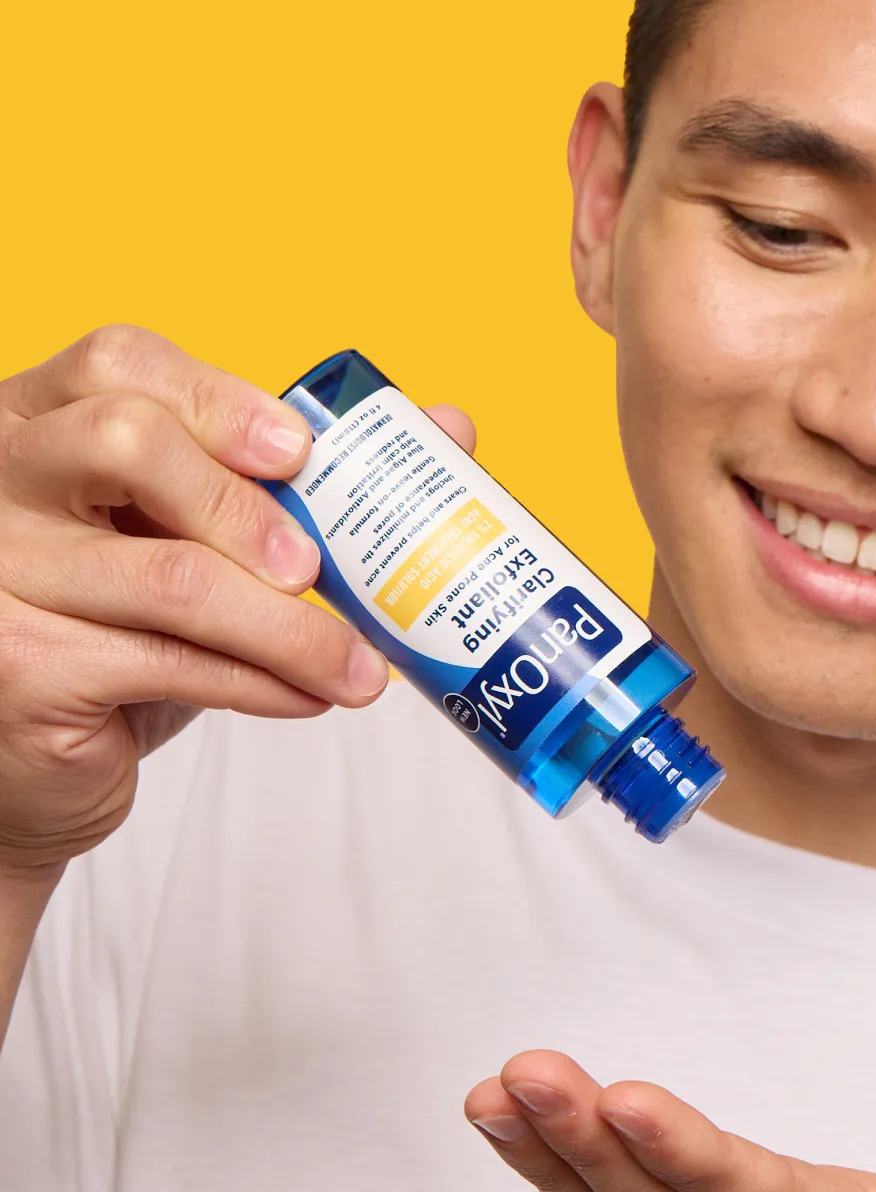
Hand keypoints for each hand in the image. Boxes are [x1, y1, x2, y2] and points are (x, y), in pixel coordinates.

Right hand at [0, 325, 474, 876]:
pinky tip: (307, 697)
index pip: (121, 365)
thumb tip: (447, 428)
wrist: (46, 758)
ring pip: (171, 577)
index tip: (301, 453)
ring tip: (359, 670)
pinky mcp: (18, 662)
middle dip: (248, 508)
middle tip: (317, 569)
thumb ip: (304, 486)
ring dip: (291, 630)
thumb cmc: (129, 631)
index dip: (220, 400)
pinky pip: (167, 663)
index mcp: (44, 419)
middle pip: (129, 442)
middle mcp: (3, 476)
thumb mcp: (201, 545)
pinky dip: (260, 683)